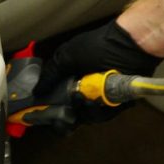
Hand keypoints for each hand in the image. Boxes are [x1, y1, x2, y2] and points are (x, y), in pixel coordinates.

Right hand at [35, 19, 163, 123]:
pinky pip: (102, 116)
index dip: (49, 108)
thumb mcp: (67, 56)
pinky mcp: (115, 104)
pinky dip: (96, 111)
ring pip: (85, 117)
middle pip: (70, 114)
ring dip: (81, 111)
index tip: (41, 113)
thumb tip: (35, 91)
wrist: (127, 46)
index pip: (57, 100)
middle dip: (64, 116)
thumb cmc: (98, 46)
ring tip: (81, 98)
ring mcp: (100, 99)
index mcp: (72, 80)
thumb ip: (50, 74)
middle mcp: (85, 91)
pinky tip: (93, 101)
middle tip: (61, 113)